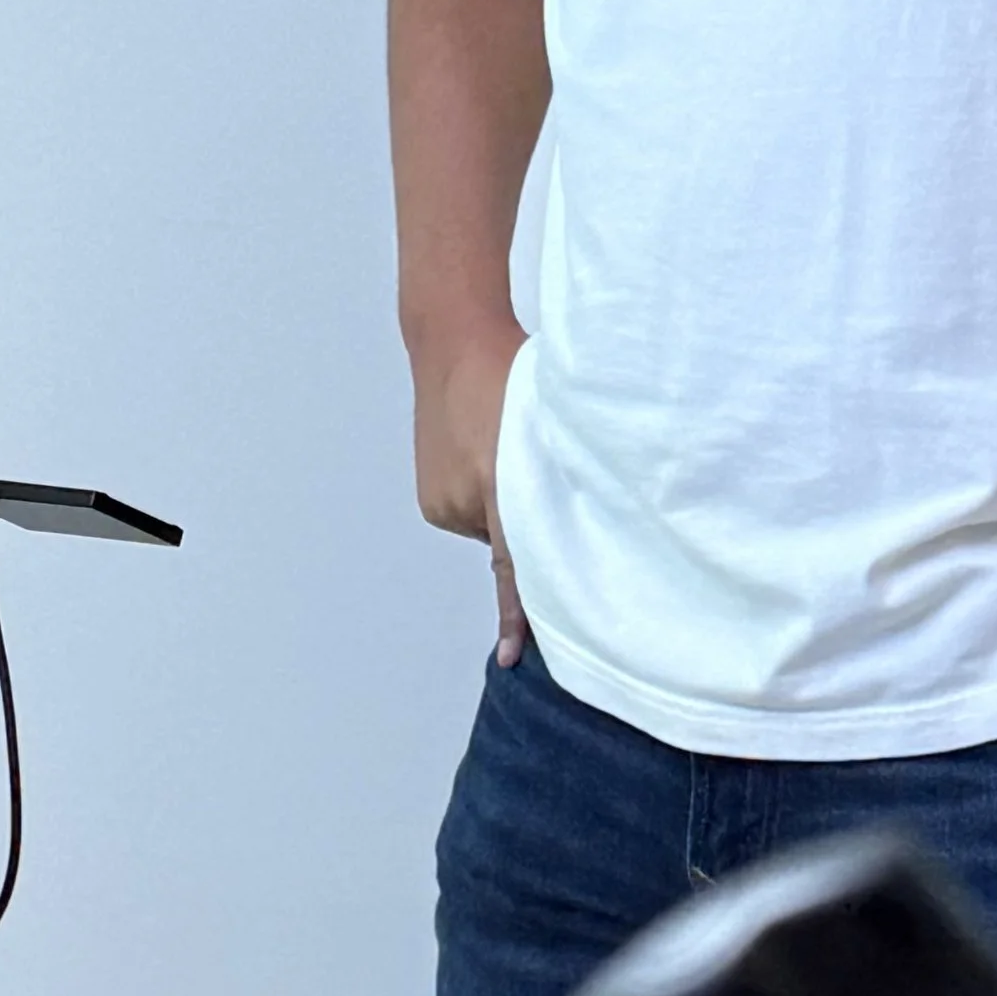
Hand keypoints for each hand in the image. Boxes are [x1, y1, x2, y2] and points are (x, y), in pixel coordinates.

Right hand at [412, 322, 527, 666]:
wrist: (453, 339)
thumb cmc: (513, 372)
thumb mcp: (548, 424)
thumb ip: (558, 479)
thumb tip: (565, 526)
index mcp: (501, 483)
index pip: (516, 565)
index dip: (520, 613)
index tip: (515, 656)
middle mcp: (464, 502)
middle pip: (513, 546)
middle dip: (530, 535)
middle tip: (544, 503)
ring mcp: (443, 502)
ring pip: (494, 530)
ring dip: (508, 509)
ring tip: (510, 453)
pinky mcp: (431, 499)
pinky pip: (471, 516)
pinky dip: (485, 499)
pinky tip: (486, 456)